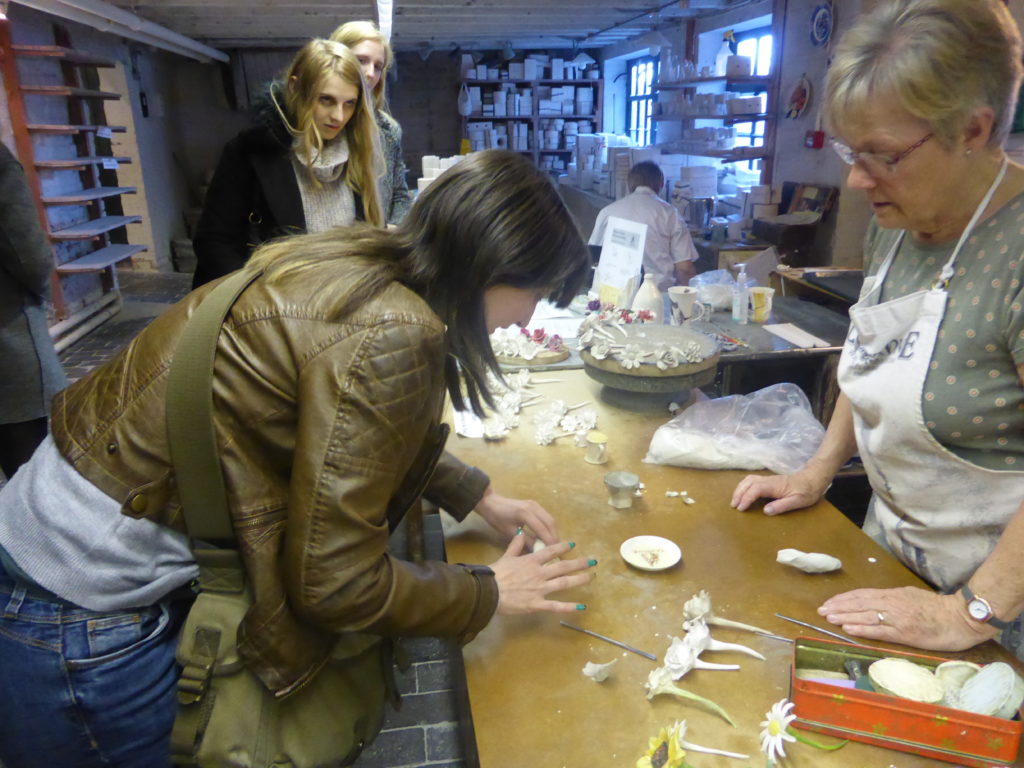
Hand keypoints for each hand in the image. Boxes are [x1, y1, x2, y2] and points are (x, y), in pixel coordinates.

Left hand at [475, 486, 558, 546]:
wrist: (491, 502)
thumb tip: (538, 551)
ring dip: (553, 532)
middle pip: (550, 523)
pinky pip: (546, 516)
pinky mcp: (535, 505)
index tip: (555, 553)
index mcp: (525, 513)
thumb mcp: (510, 532)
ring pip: (550, 519)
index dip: (550, 541)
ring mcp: (535, 504)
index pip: (542, 529)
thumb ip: (525, 541)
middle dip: (555, 537)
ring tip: (554, 544)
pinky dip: (549, 527)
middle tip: (558, 550)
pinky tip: (548, 535)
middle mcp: (533, 507)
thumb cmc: (497, 518)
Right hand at [490, 535, 595, 614]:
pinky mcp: (538, 604)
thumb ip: (515, 545)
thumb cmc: (495, 574)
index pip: (550, 551)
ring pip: (564, 583)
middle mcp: (539, 573)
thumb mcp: (506, 557)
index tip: (573, 545)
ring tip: (592, 577)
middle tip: (593, 561)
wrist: (488, 592)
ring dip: (580, 579)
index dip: (563, 547)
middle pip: (563, 566)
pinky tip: (582, 606)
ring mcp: (540, 589)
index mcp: (531, 561)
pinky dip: (569, 606)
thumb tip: (520, 532)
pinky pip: (556, 606)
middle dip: (580, 563)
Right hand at [730, 468, 829, 514]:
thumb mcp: (798, 501)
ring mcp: (768, 479)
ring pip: (748, 480)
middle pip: (748, 483)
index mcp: (775, 486)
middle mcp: (769, 480)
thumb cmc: (807, 491)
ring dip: (739, 489)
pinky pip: (751, 480)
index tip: (740, 508)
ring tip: (735, 500)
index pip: (755, 490)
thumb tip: (765, 511)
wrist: (813, 479)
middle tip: (733, 506)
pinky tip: (743, 493)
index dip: (746, 498)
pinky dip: (744, 486)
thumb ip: (782, 506)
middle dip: (738, 493)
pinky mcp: (769, 480)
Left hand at [818, 586, 996, 651]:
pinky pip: (879, 630)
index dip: (844, 599)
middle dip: (838, 607)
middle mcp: (892, 604)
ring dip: (845, 617)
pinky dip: (861, 629)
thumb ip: (893, 599)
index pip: (862, 595)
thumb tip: (874, 602)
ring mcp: (897, 618)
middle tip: (821, 610)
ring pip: (865, 616)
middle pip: (859, 604)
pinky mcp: (904, 633)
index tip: (829, 602)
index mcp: (894, 594)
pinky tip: (848, 630)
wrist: (961, 618)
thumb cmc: (938, 609)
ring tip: (828, 618)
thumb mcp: (912, 596)